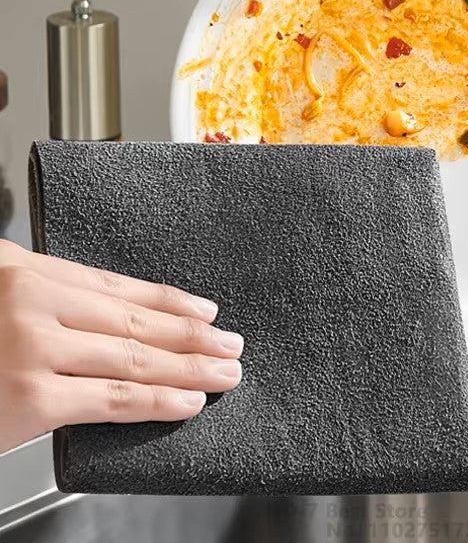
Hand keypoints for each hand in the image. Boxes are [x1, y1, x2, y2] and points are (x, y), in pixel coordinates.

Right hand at [0, 239, 242, 453]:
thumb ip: (47, 301)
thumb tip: (108, 319)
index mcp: (29, 274)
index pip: (117, 287)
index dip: (169, 302)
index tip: (205, 312)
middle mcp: (34, 302)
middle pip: (133, 321)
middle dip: (191, 336)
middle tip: (229, 344)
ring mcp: (33, 348)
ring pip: (132, 358)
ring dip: (188, 368)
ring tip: (223, 372)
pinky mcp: (30, 398)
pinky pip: (110, 398)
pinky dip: (157, 402)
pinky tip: (187, 401)